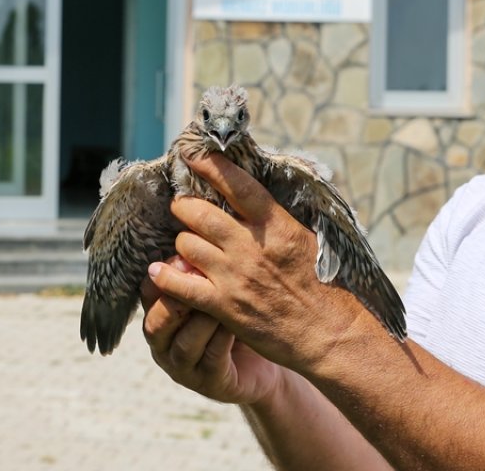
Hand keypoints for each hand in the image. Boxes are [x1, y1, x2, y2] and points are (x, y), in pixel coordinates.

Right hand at [141, 256, 283, 404]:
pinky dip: (221, 338)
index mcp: (160, 313)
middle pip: (155, 321)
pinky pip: (210, 359)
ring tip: (222, 298)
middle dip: (176, 298)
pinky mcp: (209, 383)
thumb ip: (203, 262)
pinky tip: (236, 321)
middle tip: (198, 275)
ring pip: (182, 343)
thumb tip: (200, 216)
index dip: (162, 272)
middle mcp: (164, 343)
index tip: (184, 253)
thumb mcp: (218, 285)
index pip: (148, 291)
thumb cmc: (237, 312)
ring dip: (202, 318)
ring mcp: (184, 367)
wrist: (267, 358)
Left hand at [147, 153, 366, 369]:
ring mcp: (235, 275)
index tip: (192, 154)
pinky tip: (158, 271)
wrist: (327, 331)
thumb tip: (252, 195)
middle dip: (184, 206)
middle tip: (181, 207)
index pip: (237, 184)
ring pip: (187, 244)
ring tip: (184, 245)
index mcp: (276, 224)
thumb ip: (275, 218)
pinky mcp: (224, 305)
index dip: (210, 166)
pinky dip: (165, 276)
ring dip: (181, 242)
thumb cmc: (321, 285)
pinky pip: (181, 285)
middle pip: (200, 213)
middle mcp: (251, 245)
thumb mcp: (305, 239)